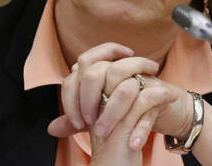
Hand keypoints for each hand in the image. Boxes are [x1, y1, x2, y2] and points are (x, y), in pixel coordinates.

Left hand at [47, 43, 185, 148]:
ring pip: (122, 86)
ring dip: (111, 112)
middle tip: (91, 124)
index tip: (77, 122)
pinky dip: (141, 126)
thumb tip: (52, 128)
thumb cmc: (124, 107)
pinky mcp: (159, 92)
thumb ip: (75, 119)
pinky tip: (133, 143)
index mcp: (100, 70)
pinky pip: (149, 103)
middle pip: (95, 72)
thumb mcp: (97, 113)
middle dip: (88, 101)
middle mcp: (118, 68)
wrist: (160, 105)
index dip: (71, 99)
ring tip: (105, 132)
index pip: (75, 74)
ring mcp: (140, 78)